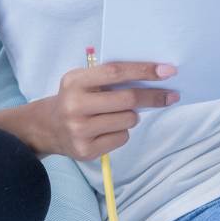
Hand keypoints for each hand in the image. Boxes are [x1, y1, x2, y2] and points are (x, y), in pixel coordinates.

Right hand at [36, 62, 178, 160]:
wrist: (48, 127)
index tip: (167, 71)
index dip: (143, 70)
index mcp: (74, 81)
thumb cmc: (75, 98)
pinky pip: (122, 138)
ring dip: (133, 116)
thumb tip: (152, 76)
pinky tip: (107, 129)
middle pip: (127, 99)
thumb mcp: (83, 81)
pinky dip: (123, 132)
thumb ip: (110, 77)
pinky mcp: (86, 150)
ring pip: (128, 120)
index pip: (115, 72)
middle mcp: (74, 105)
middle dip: (153, 96)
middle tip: (171, 95)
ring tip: (118, 114)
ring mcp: (79, 130)